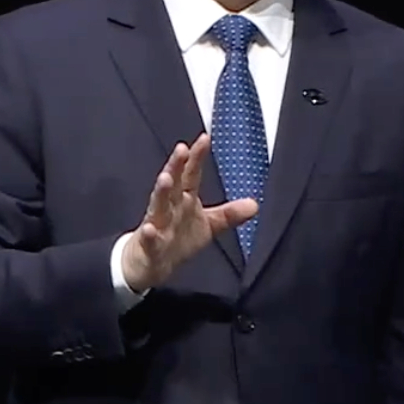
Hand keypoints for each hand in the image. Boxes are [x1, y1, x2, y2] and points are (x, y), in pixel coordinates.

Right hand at [120, 133, 257, 292]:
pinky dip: (149, 234)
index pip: (190, 175)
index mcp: (183, 200)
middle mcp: (169, 208)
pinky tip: (149, 229)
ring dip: (161, 192)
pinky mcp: (149, 246)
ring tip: (165, 179)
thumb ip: (229, 214)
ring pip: (157, 206)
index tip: (204, 138)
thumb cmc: (177, 239)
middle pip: (173, 184)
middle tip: (181, 150)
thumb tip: (254, 204)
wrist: (150, 265)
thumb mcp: (208, 225)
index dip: (197, 157)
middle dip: (176, 167)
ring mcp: (157, 225)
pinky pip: (149, 240)